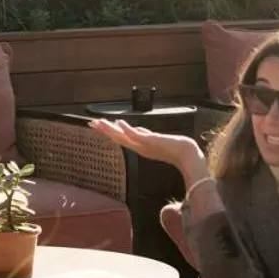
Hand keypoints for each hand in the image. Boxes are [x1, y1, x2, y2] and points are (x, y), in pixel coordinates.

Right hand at [90, 119, 205, 178]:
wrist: (187, 155)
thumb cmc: (174, 148)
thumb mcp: (155, 139)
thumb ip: (145, 135)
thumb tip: (136, 130)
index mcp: (139, 147)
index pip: (120, 139)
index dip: (108, 132)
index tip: (98, 126)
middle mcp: (140, 147)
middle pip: (118, 138)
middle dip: (104, 130)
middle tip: (91, 124)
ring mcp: (145, 145)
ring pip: (124, 136)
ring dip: (111, 129)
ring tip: (99, 123)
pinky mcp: (152, 141)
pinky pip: (137, 135)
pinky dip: (127, 129)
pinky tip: (119, 123)